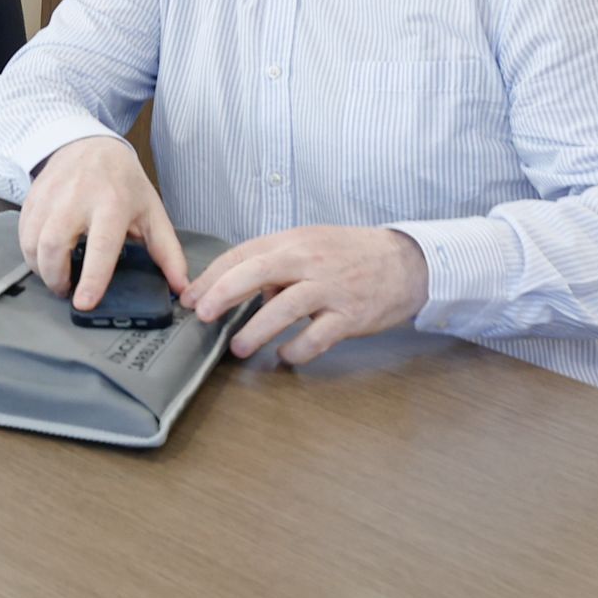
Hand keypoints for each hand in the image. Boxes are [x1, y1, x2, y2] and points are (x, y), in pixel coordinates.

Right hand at [19, 135, 191, 310]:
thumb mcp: (153, 213)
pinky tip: (43, 258)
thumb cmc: (124, 184)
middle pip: (54, 245)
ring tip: (55, 278)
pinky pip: (22, 232)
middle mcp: (77, 198)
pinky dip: (29, 253)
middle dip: (55, 278)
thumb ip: (168, 253)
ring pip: (32, 241)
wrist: (90, 145)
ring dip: (40, 269)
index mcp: (113, 204)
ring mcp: (51, 196)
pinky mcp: (33, 196)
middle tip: (66, 291)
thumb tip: (182, 288)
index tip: (84, 303)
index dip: (92, 278)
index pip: (101, 246)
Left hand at [187, 226, 429, 367]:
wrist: (407, 262)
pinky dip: (297, 349)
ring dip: (257, 330)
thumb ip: (275, 264)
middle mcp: (310, 261)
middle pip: (258, 272)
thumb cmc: (352, 255)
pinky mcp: (351, 315)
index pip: (243, 253)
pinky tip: (286, 355)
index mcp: (294, 241)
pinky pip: (318, 337)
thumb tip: (242, 289)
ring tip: (238, 347)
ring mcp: (331, 288)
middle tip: (202, 315)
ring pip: (286, 307)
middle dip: (224, 293)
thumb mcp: (310, 245)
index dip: (213, 276)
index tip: (190, 297)